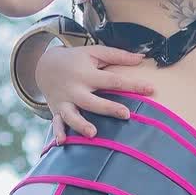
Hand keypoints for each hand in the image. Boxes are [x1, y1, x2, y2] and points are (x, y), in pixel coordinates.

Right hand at [36, 45, 155, 143]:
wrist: (44, 65)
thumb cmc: (75, 60)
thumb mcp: (94, 52)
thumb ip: (118, 56)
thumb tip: (141, 58)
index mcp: (87, 74)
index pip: (113, 81)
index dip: (133, 85)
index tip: (151, 90)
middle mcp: (75, 89)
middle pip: (92, 101)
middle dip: (108, 108)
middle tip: (126, 114)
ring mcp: (65, 101)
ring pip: (72, 115)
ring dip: (81, 124)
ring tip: (93, 133)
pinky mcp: (57, 110)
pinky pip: (56, 123)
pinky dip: (58, 132)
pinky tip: (63, 142)